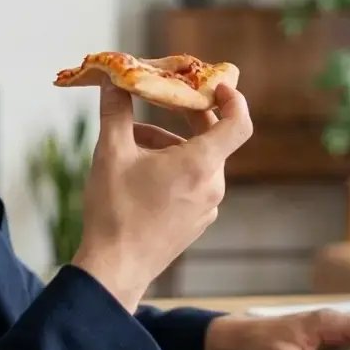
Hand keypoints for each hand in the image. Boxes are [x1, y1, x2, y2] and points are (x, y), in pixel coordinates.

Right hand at [71, 82, 252, 310]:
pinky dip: (173, 169)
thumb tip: (115, 80)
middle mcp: (212, 185)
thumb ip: (116, 111)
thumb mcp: (111, 153)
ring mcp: (207, 207)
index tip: (215, 85)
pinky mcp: (197, 222)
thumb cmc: (115, 211)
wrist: (115, 269)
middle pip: (211, 139)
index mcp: (200, 165)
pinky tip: (139, 173)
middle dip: (183, 117)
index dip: (232, 99)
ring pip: (197, 161)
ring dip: (169, 145)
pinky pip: (193, 184)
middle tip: (158, 100)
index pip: (238, 123)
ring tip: (131, 143)